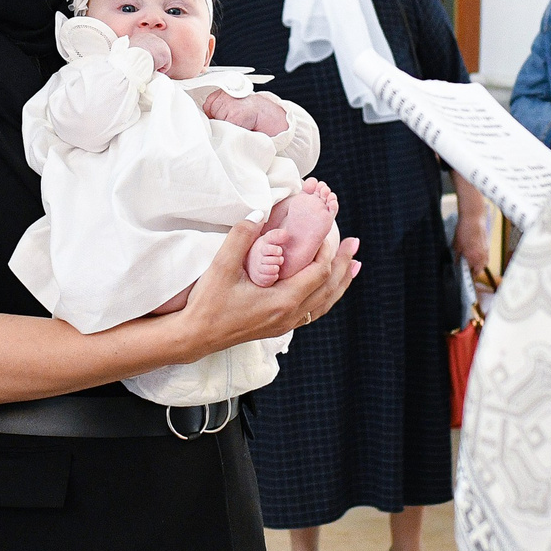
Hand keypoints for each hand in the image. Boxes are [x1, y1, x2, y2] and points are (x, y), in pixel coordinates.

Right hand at [175, 218, 358, 357]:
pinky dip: (326, 296)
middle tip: (355, 244)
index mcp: (282, 302)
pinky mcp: (278, 327)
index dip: (327, 251)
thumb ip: (240, 238)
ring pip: (324, 303)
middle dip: (344, 265)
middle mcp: (289, 315)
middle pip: (329, 289)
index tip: (328, 231)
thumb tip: (258, 213)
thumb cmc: (208, 305)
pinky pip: (313, 311)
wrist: (195, 337)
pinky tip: (326, 288)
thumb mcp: (221, 268)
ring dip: (340, 283)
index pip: (318, 273)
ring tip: (354, 267)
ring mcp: (285, 324)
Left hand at [454, 206, 490, 276]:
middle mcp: (481, 256)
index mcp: (473, 257)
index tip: (464, 278)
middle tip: (467, 272)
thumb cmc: (463, 231)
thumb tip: (456, 264)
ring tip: (471, 265)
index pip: (472, 273)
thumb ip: (457, 257)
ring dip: (478, 266)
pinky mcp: (488, 246)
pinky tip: (475, 256)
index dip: (468, 276)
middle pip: (479, 270)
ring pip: (484, 264)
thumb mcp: (456, 245)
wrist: (474, 218)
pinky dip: (481, 259)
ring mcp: (486, 251)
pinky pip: (485, 257)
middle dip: (474, 272)